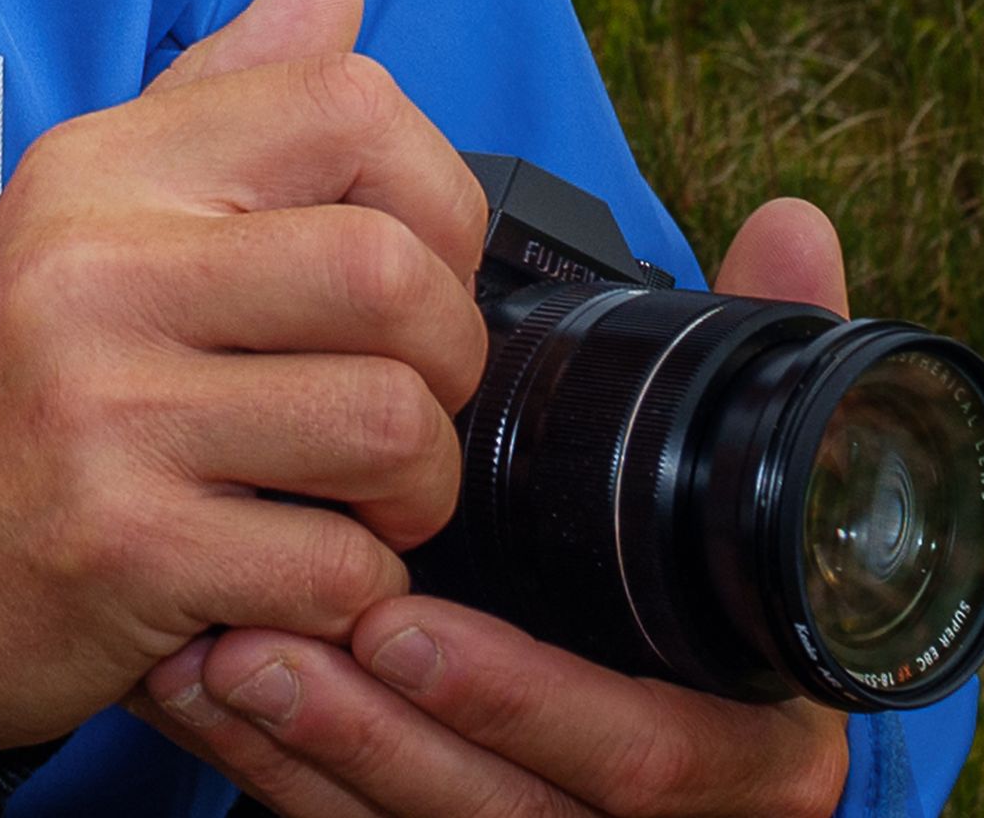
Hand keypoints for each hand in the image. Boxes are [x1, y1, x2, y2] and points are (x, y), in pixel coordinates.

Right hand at [0, 0, 492, 817]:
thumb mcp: (69, 214)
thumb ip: (214, 102)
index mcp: (95, 172)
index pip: (344, 105)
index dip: (435, 192)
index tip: (411, 266)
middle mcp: (95, 268)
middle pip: (390, 270)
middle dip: (447, 356)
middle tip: (402, 401)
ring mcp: (107, 411)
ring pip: (390, 425)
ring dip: (415, 489)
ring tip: (357, 498)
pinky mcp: (128, 551)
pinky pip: (341, 567)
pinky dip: (351, 589)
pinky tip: (289, 575)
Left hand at [131, 198, 856, 817]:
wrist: (587, 678)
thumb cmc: (655, 547)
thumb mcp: (693, 465)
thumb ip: (745, 363)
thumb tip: (791, 224)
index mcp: (741, 735)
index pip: (649, 752)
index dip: (524, 696)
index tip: (394, 613)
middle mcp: (655, 801)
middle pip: (514, 812)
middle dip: (388, 730)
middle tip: (264, 635)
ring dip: (314, 745)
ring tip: (218, 656)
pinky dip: (276, 769)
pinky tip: (192, 686)